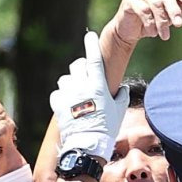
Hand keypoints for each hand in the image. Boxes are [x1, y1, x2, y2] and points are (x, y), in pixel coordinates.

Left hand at [50, 31, 128, 162]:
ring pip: (65, 79)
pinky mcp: (58, 106)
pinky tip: (67, 103)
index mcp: (98, 85)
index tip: (90, 35)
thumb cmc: (107, 128)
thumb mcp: (119, 111)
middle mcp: (81, 87)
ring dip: (70, 83)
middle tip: (84, 75)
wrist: (88, 145)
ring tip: (76, 93)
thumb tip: (124, 88)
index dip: (91, 44)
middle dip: (80, 67)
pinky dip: (61, 96)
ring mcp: (68, 96)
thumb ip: (122, 96)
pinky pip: (56, 93)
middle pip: (76, 65)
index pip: (94, 58)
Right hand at [108, 0, 181, 47]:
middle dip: (174, 11)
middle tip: (179, 25)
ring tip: (164, 36)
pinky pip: (143, 9)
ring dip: (161, 22)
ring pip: (155, 3)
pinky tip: (152, 33)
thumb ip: (181, 8)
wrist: (128, 33)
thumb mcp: (168, 17)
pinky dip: (150, 23)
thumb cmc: (150, 23)